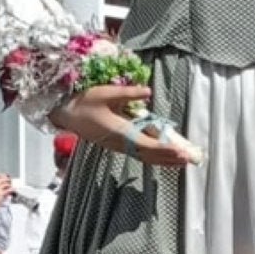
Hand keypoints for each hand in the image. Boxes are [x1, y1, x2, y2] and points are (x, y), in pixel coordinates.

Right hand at [50, 86, 192, 168]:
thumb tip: (148, 91)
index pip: (147, 144)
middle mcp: (121, 143)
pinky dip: (154, 157)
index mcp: (119, 132)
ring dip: (164, 160)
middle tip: (188, 160)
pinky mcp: (118, 145)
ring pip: (145, 157)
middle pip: (149, 155)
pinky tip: (163, 157)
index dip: (164, 149)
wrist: (66, 115)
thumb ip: (127, 93)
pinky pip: (140, 154)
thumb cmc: (85, 102)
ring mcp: (119, 146)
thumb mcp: (104, 93)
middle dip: (169, 158)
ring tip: (181, 162)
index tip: (179, 151)